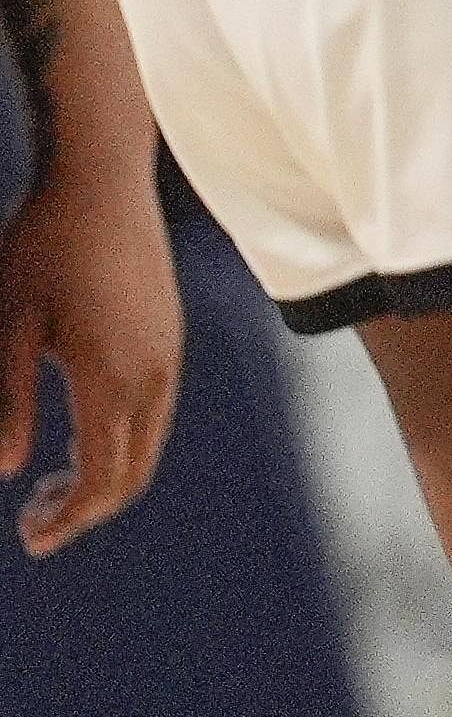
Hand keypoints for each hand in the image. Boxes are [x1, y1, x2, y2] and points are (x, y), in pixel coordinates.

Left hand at [0, 144, 177, 556]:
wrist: (101, 179)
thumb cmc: (42, 247)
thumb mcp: (9, 325)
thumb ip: (9, 401)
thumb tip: (8, 470)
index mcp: (113, 374)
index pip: (103, 476)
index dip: (68, 518)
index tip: (31, 537)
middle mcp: (154, 371)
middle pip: (134, 470)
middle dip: (87, 507)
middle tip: (34, 522)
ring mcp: (169, 350)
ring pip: (149, 441)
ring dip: (106, 473)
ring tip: (50, 481)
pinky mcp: (170, 333)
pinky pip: (155, 409)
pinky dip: (121, 439)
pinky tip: (81, 430)